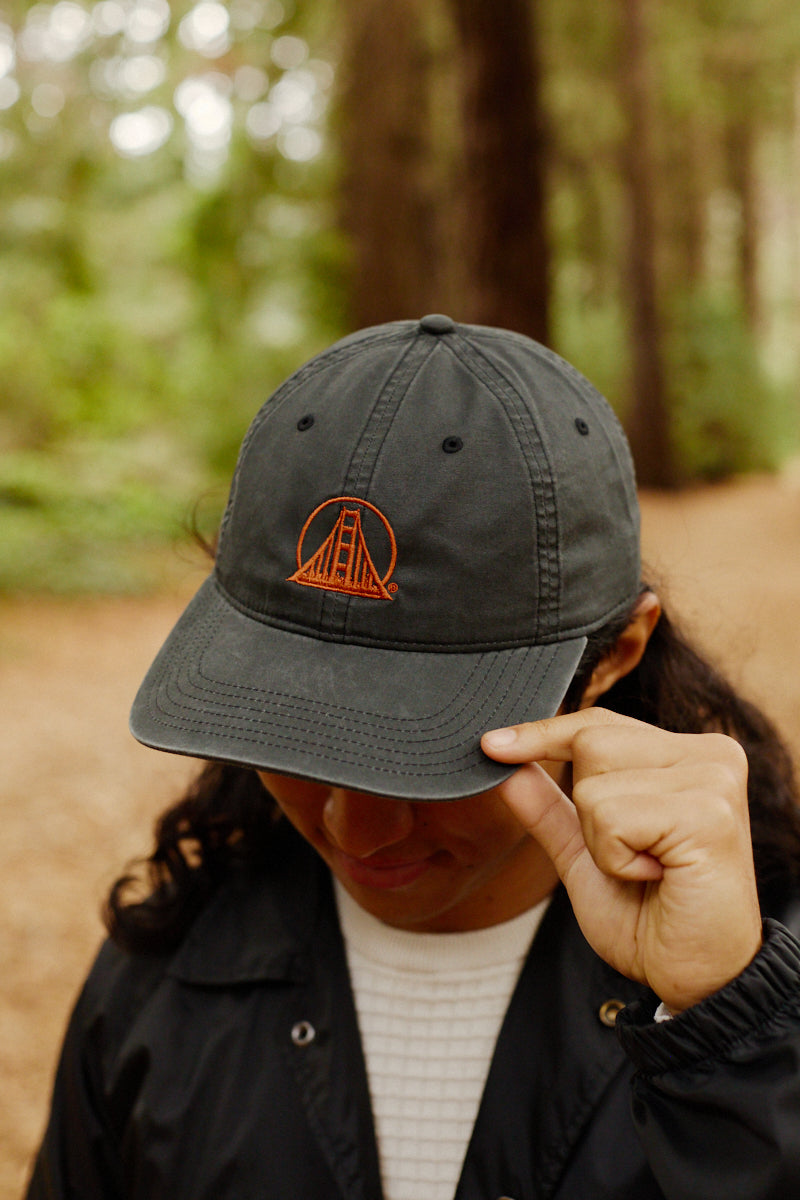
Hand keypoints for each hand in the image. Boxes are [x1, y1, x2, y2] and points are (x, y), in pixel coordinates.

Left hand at [482, 709, 761, 1012]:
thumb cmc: (651, 920)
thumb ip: (548, 808)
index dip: (542, 734)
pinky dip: (617, 860)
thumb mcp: (585, 856)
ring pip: (594, 784)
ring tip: (650, 869)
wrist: (695, 981)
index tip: (491, 746)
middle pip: (591, 741)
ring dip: (602, 842)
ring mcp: (714, 780)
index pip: (599, 723)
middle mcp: (710, 755)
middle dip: (588, 810)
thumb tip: (502, 763)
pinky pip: (611, 818)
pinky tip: (660, 878)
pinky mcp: (709, 815)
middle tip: (636, 858)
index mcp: (689, 755)